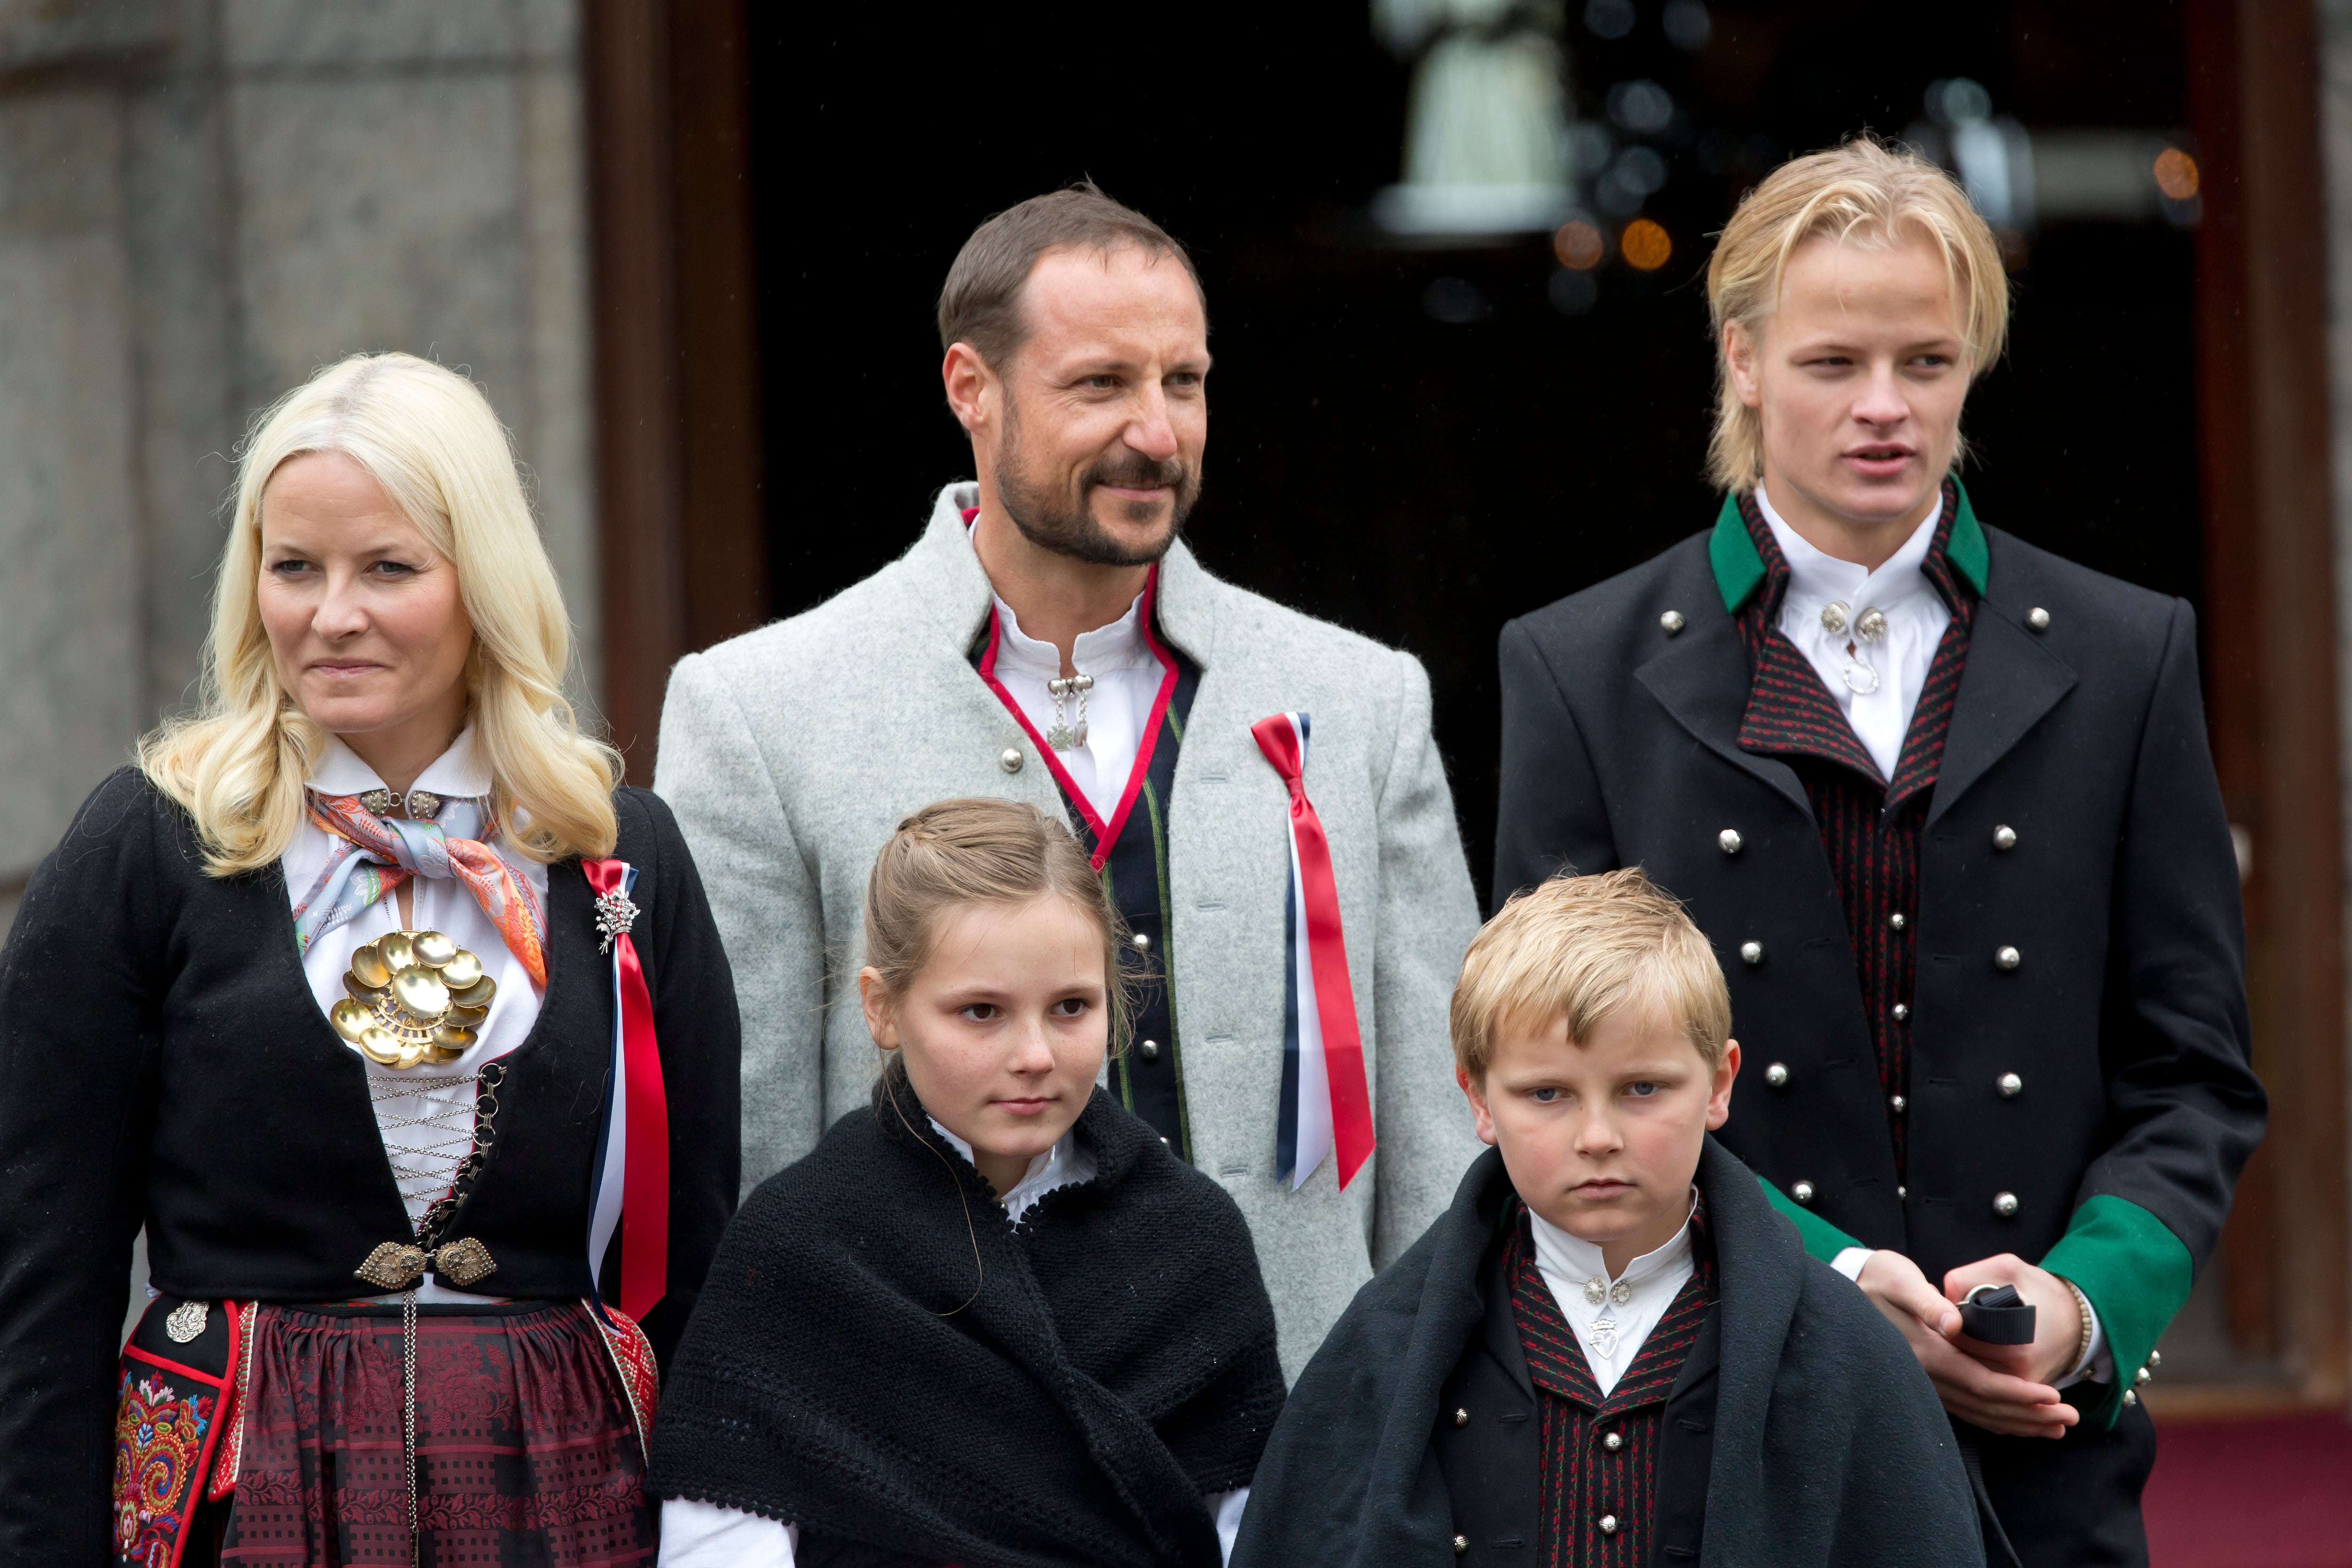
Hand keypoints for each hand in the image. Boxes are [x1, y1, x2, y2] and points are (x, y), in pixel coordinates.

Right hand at [1856, 1249, 2077, 1439]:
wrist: (1854, 1287)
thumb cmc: (1882, 1278)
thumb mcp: (1902, 1281)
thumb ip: (1927, 1303)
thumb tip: (1952, 1323)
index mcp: (1927, 1353)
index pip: (1981, 1383)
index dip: (2019, 1394)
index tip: (2053, 1397)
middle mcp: (1928, 1376)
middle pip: (1986, 1406)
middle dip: (2030, 1414)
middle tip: (2069, 1417)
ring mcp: (1927, 1383)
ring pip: (1980, 1414)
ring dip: (2020, 1422)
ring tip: (2055, 1426)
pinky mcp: (1930, 1382)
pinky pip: (1969, 1410)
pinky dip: (1998, 1419)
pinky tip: (2020, 1422)